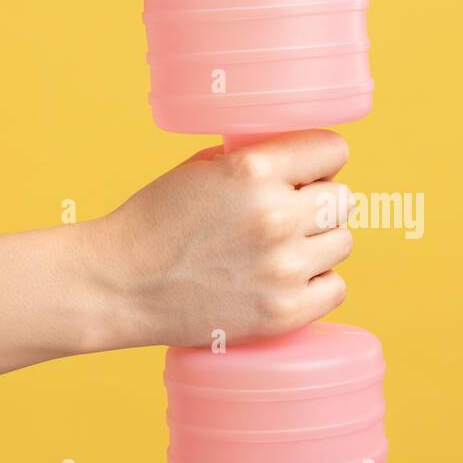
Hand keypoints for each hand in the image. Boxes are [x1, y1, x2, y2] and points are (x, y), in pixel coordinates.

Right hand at [82, 130, 353, 348]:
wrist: (120, 285)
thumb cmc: (156, 222)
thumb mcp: (201, 169)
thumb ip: (255, 161)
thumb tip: (301, 162)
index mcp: (253, 170)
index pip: (333, 151)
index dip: (321, 162)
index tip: (308, 174)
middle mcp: (275, 215)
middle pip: (342, 199)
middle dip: (318, 204)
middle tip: (288, 218)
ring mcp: (283, 267)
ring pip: (342, 242)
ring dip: (319, 244)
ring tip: (282, 250)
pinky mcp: (284, 311)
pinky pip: (336, 287)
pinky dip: (318, 283)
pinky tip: (289, 279)